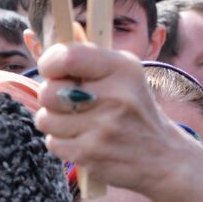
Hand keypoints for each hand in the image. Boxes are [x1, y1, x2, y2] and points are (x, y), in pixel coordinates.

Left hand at [34, 43, 195, 192]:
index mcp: (123, 69)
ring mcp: (103, 129)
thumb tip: (39, 43)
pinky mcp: (91, 155)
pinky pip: (53, 143)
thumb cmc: (132, 109)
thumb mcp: (122, 75)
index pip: (66, 57)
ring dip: (55, 122)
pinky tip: (83, 141)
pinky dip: (62, 143)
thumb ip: (85, 58)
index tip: (53, 71)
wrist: (163, 158)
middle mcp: (115, 97)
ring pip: (45, 119)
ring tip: (79, 123)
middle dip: (52, 97)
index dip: (49, 63)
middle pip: (48, 92)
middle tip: (70, 102)